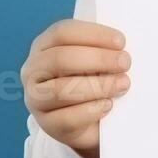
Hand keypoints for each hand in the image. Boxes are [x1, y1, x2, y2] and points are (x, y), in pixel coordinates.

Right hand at [21, 20, 130, 157]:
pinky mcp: (47, 124)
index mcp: (43, 46)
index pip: (62, 32)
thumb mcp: (93, 60)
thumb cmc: (92, 81)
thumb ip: (101, 49)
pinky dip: (92, 110)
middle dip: (98, 59)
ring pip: (62, 89)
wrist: (88, 123)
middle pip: (61, 58)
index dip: (93, 35)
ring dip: (99, 85)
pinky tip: (107, 105)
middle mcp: (33, 71)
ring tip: (122, 84)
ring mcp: (35, 99)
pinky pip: (67, 118)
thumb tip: (120, 49)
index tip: (121, 42)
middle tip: (124, 63)